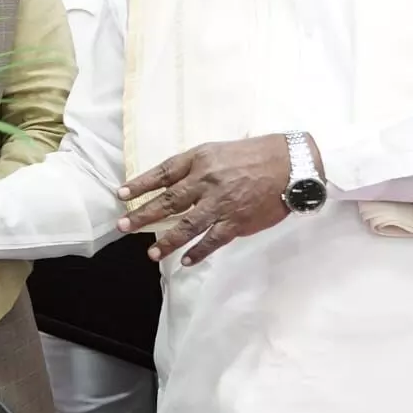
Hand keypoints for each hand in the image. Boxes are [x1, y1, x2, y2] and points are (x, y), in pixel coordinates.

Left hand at [117, 133, 306, 265]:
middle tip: (123, 226)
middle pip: (168, 201)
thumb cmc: (254, 155)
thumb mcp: (218, 151)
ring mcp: (221, 203)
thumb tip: (170, 184)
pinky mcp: (237, 221)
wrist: (291, 164)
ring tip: (150, 253)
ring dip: (166, 241)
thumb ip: (194, 167)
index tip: (121, 195)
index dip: (140, 184)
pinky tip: (186, 261)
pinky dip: (198, 252)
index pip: (163, 173)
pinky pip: (212, 240)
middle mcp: (206, 181)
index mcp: (200, 159)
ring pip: (187, 225)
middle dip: (143, 215)